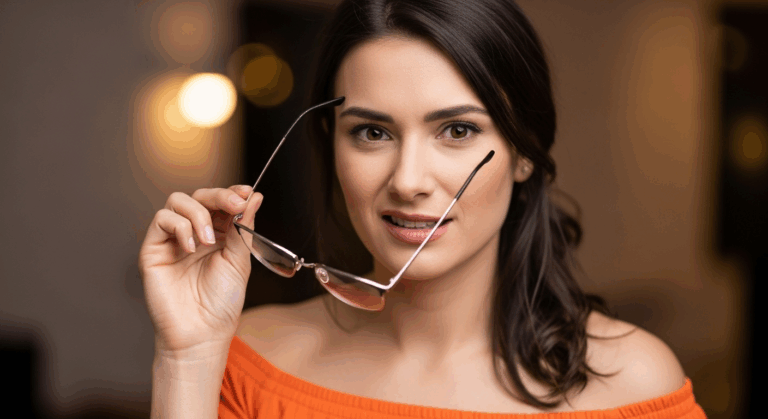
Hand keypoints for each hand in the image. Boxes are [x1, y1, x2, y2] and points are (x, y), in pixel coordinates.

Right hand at [139, 185, 262, 356]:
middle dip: (219, 196)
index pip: (221, 202)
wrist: (202, 332)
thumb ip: (244, 227)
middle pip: (200, 196)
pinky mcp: (153, 249)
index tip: (245, 192)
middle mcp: (195, 233)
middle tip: (234, 205)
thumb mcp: (240, 260)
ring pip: (178, 201)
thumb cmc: (221, 303)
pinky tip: (192, 248)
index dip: (232, 192)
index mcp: (219, 235)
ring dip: (199, 214)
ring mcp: (173, 240)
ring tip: (210, 240)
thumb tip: (254, 196)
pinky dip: (180, 227)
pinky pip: (162, 220)